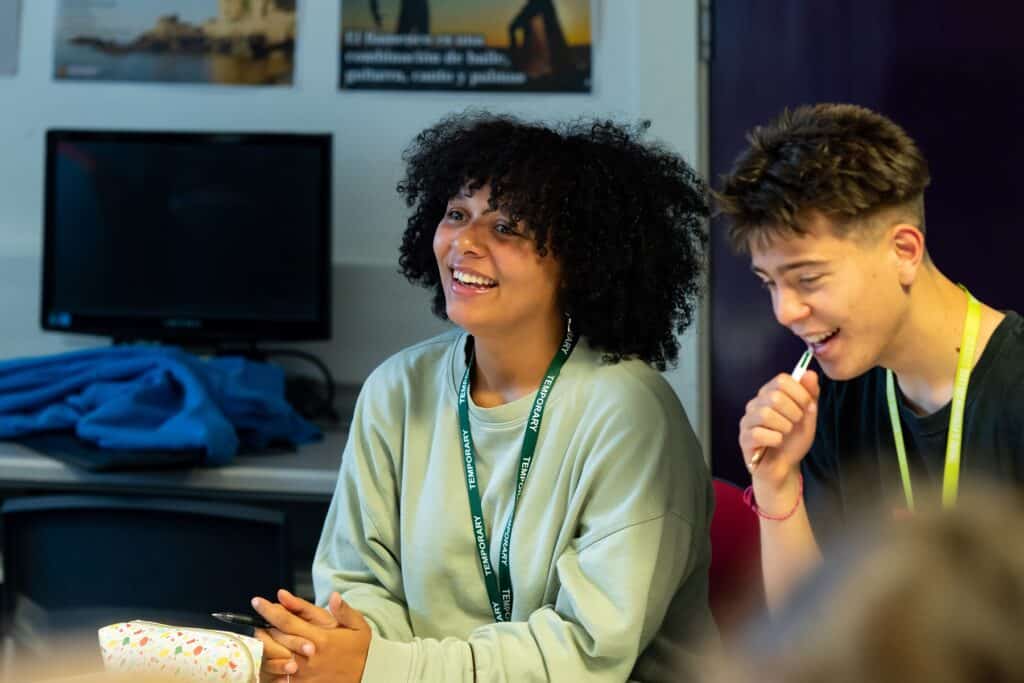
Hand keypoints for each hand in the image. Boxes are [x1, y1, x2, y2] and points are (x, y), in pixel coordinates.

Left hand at [252, 591, 371, 682]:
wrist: (367, 676)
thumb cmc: (361, 649)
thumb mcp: (357, 625)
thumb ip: (343, 610)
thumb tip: (333, 595)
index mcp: (320, 638)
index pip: (288, 621)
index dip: (269, 610)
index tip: (257, 601)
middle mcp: (308, 656)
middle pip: (276, 639)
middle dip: (261, 627)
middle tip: (254, 620)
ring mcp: (303, 673)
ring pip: (274, 658)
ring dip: (263, 646)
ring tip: (257, 638)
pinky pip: (280, 677)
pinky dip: (271, 667)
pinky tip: (266, 659)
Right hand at [739, 370, 819, 491]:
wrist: (785, 466)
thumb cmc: (793, 440)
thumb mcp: (808, 416)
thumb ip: (810, 395)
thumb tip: (809, 373)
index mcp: (770, 394)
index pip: (782, 380)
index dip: (800, 392)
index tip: (807, 407)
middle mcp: (755, 404)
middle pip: (774, 397)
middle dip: (794, 412)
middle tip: (796, 423)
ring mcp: (747, 421)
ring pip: (765, 414)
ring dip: (784, 426)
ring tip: (786, 433)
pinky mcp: (744, 438)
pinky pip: (758, 433)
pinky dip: (775, 439)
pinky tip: (777, 442)